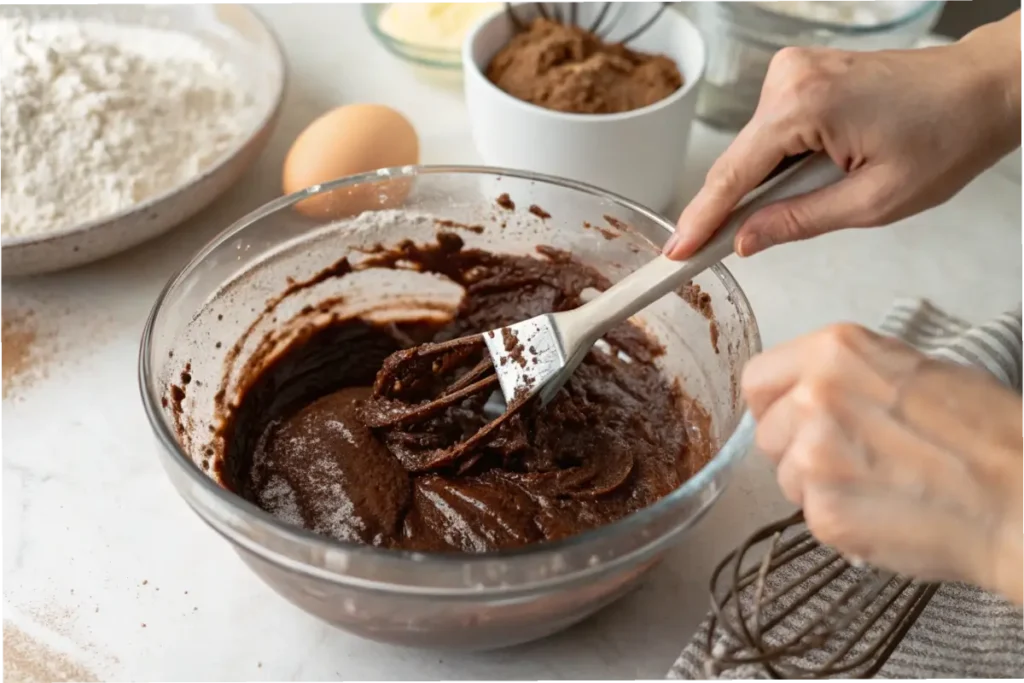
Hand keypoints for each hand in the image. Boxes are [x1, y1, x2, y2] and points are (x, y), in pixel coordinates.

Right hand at [664, 13, 1022, 259]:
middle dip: (732, 207)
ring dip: (769, 183)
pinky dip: (782, 162)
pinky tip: (818, 174)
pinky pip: (773, 132)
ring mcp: (794, 72)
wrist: (983, 88)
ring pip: (756, 149)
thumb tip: (745, 239)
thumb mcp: (872, 202)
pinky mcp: (803, 76)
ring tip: (826, 193)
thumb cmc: (945, 136)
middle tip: (712, 252)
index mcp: (803, 106)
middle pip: (738, 162)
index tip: (675, 253)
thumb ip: (798, 222)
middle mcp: (789, 79)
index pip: (732, 176)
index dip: (700, 221)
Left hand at [742, 323, 1023, 603]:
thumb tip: (809, 390)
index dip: (775, 403)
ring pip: (785, 477)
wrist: (1022, 498)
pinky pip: (809, 516)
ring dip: (817, 486)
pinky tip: (883, 511)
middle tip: (848, 458)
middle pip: (767, 432)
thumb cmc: (985, 432)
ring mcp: (813, 457)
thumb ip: (848, 374)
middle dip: (796, 448)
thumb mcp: (911, 368)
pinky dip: (838, 520)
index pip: (758, 379)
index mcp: (834, 352)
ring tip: (875, 485)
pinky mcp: (824, 512)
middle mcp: (813, 397)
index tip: (791, 418)